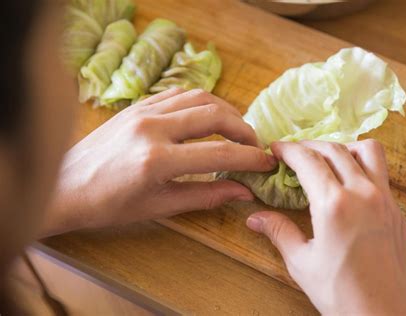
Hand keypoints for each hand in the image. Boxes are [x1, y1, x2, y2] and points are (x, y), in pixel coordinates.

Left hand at [41, 88, 276, 235]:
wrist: (64, 186)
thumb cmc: (107, 206)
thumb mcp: (159, 207)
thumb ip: (205, 196)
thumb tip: (243, 191)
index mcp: (156, 160)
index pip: (218, 154)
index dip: (249, 158)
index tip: (267, 162)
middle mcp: (151, 127)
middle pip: (213, 114)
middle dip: (243, 129)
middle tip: (254, 145)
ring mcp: (141, 111)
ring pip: (198, 97)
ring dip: (224, 110)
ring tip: (235, 130)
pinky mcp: (136, 104)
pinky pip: (177, 94)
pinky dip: (200, 103)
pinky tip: (207, 117)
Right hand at [246, 140, 405, 314]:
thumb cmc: (342, 295)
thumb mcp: (302, 263)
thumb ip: (278, 232)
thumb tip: (254, 218)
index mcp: (334, 205)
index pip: (308, 161)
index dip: (288, 149)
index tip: (275, 148)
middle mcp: (363, 193)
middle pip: (334, 149)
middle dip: (309, 145)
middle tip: (293, 153)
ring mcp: (385, 199)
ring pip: (366, 150)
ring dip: (342, 147)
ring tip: (325, 160)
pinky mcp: (397, 209)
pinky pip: (381, 170)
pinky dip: (361, 163)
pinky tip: (348, 181)